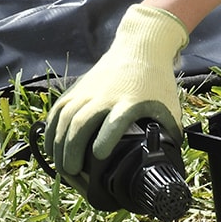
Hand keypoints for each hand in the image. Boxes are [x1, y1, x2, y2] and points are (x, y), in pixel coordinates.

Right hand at [45, 4, 187, 175]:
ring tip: (63, 168)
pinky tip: (52, 150)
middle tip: (73, 173)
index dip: (105, 138)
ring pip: (65, 118)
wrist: (141, 48)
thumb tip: (166, 164)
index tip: (99, 155)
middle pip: (81, 123)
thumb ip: (167, 135)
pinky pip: (57, 112)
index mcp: (130, 102)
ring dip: (60, 145)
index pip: (115, 121)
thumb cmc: (156, 83)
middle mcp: (105, 96)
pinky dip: (51, 131)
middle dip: (73, 150)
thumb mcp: (169, 108)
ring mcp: (87, 92)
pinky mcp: (76, 90)